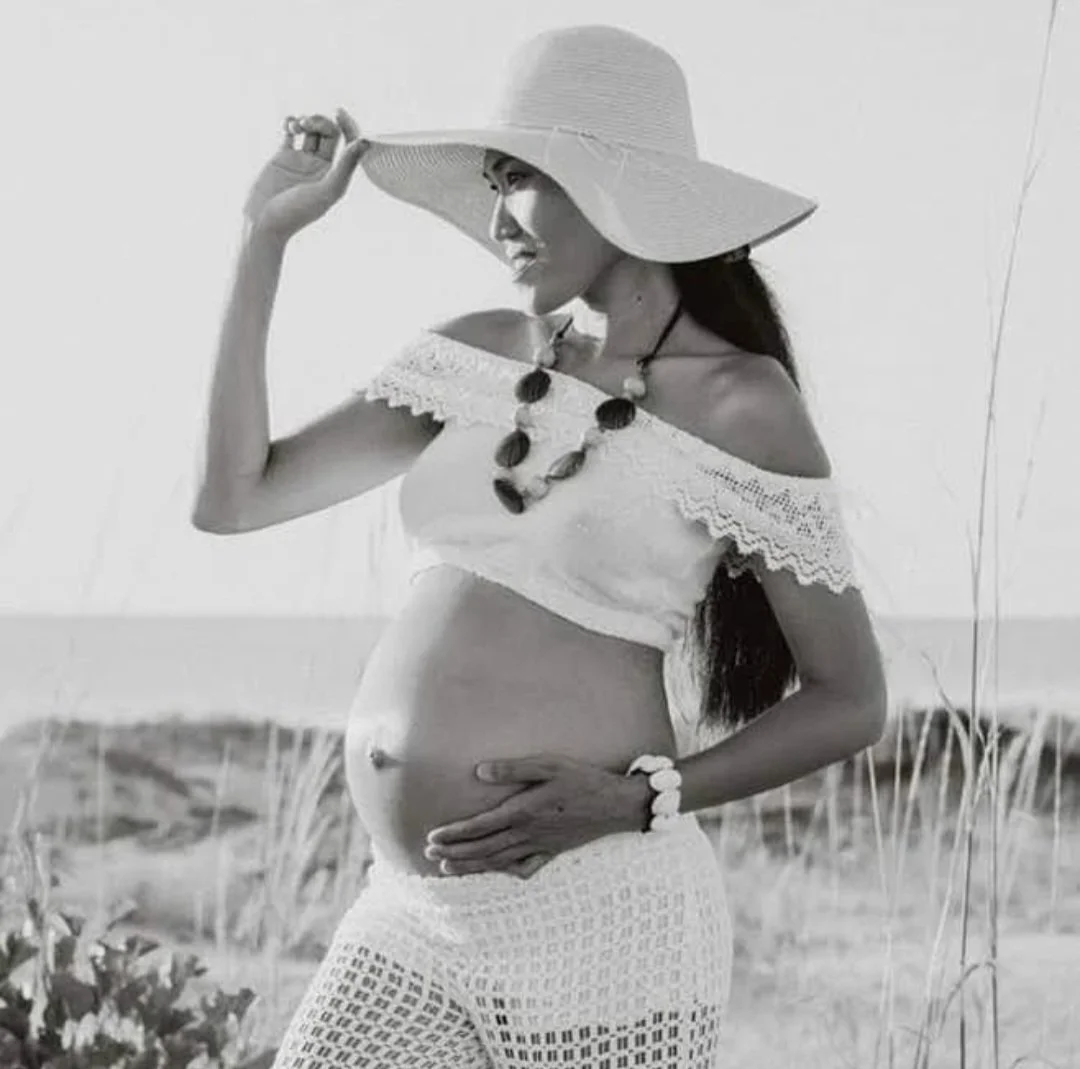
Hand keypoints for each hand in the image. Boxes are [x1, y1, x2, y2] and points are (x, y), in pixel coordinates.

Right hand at [243, 107, 369, 237]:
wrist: (263, 222)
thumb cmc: (296, 212)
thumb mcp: (326, 190)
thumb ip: (346, 166)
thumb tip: (366, 141)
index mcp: (336, 176)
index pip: (349, 143)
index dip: (348, 125)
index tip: (339, 112)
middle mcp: (321, 168)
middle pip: (330, 132)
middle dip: (322, 121)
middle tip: (309, 123)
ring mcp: (302, 161)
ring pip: (311, 130)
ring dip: (306, 120)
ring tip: (297, 126)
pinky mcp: (282, 157)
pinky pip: (290, 132)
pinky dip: (291, 122)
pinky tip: (288, 125)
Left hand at [424, 754, 645, 879]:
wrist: (616, 805)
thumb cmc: (582, 779)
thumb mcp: (549, 765)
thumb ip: (513, 769)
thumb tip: (479, 771)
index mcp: (523, 812)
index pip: (479, 826)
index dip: (454, 834)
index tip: (432, 837)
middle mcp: (528, 833)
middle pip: (483, 848)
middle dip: (454, 852)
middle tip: (430, 854)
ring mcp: (540, 846)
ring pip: (497, 861)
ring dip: (470, 866)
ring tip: (447, 869)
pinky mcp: (552, 852)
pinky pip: (524, 868)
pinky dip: (505, 873)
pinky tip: (496, 873)